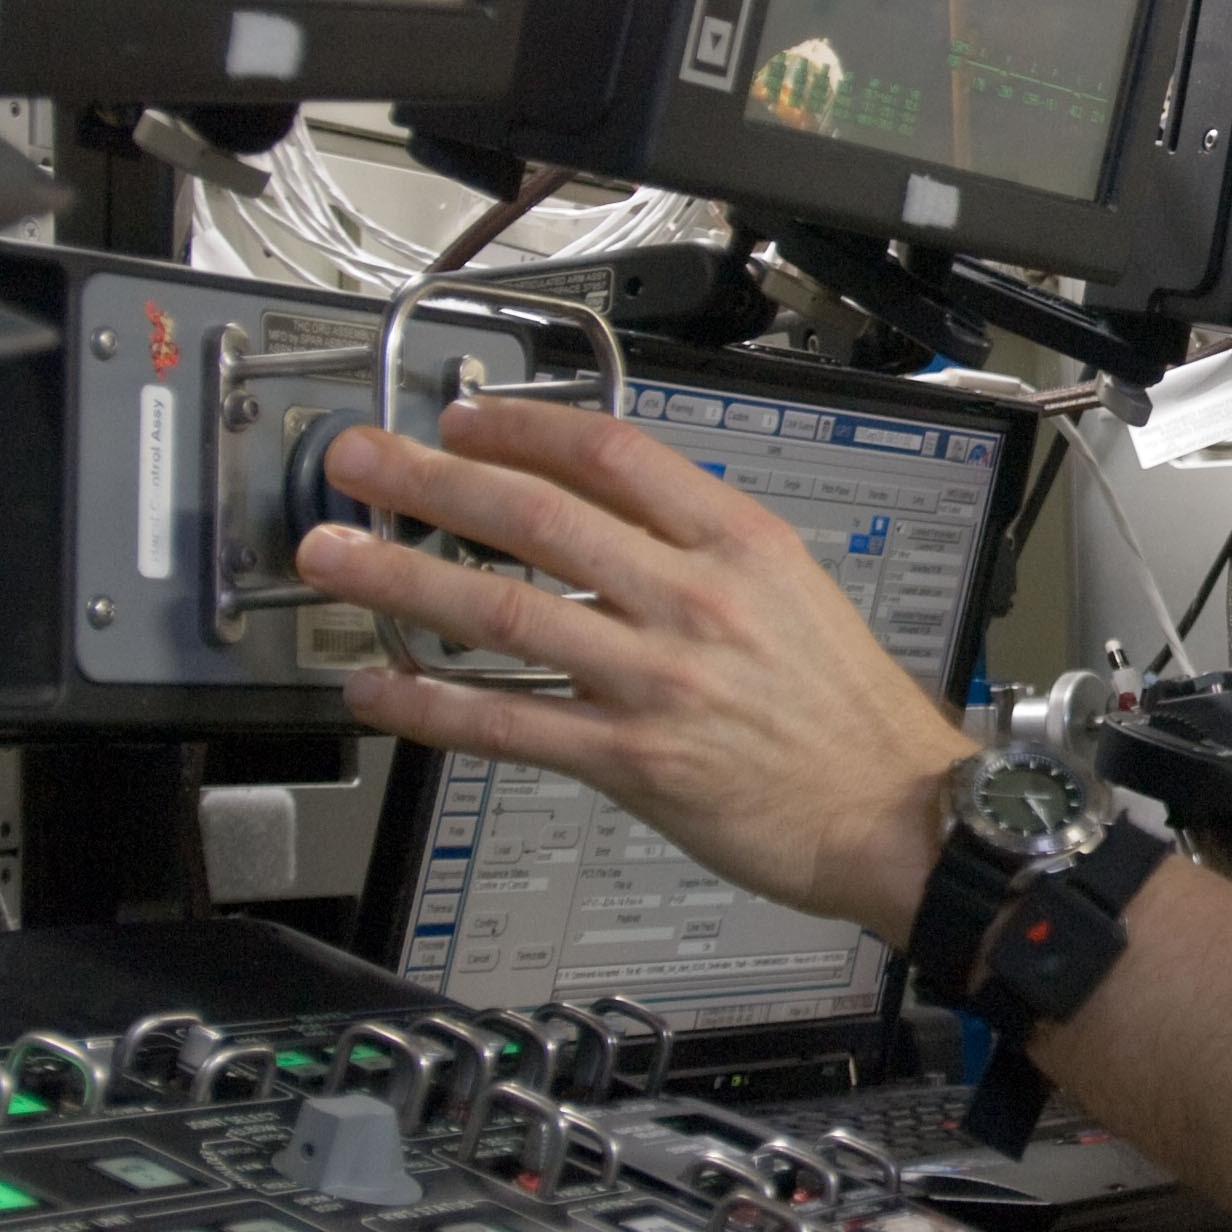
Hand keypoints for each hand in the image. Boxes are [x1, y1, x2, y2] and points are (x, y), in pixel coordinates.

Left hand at [295, 402, 964, 934]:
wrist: (897, 812)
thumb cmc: (848, 708)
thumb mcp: (790, 586)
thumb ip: (695, 540)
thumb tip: (595, 497)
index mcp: (739, 541)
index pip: (611, 451)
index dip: (521, 426)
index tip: (462, 418)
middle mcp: (693, 599)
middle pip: (536, 517)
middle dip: (430, 482)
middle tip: (359, 461)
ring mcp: (656, 680)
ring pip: (503, 611)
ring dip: (403, 579)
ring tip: (334, 557)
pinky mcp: (631, 761)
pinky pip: (508, 725)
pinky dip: (430, 706)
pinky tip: (376, 690)